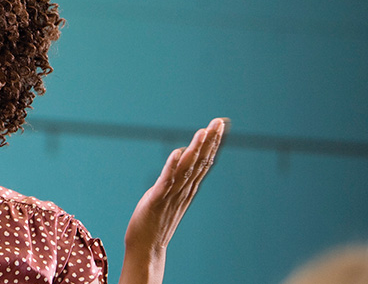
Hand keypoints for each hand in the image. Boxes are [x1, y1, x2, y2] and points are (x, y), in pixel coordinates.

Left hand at [120, 117, 227, 283]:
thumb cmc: (156, 219)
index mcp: (188, 187)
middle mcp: (184, 189)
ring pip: (187, 169)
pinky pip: (166, 181)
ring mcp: (172, 195)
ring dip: (196, 150)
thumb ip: (179, 176)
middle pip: (201, 162)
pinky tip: (177, 153)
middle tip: (219, 121)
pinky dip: (172, 167)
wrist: (147, 246)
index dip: (213, 142)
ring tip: (204, 131)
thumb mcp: (170, 194)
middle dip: (210, 141)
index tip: (221, 124)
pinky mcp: (156, 199)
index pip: (204, 161)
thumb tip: (182, 155)